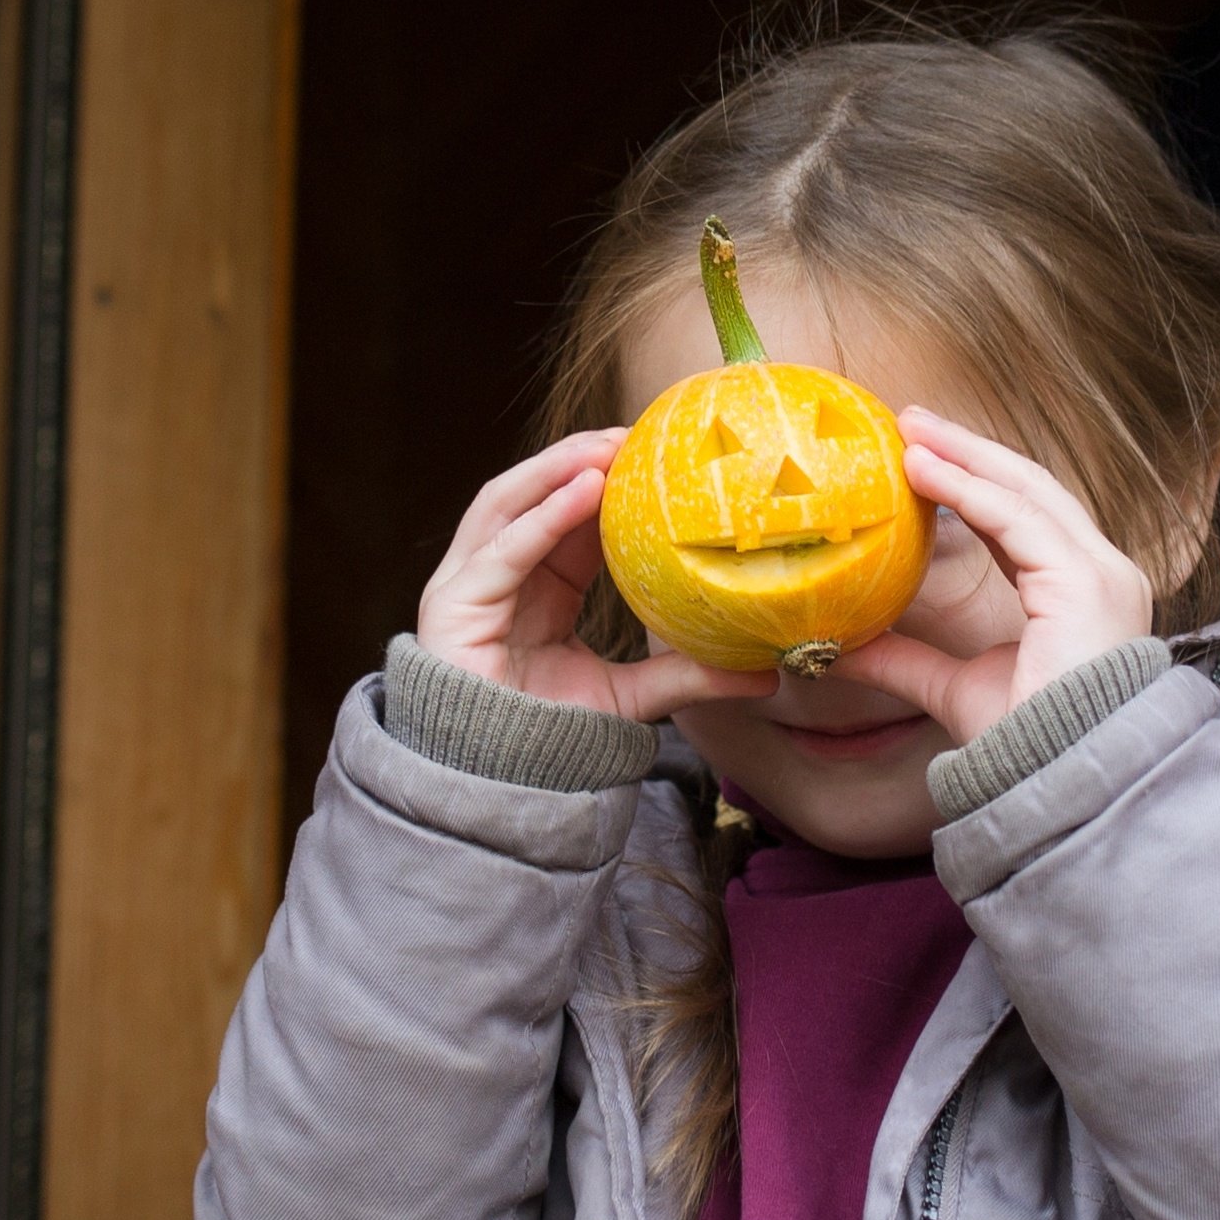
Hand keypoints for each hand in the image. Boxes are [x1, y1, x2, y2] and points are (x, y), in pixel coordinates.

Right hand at [415, 430, 768, 721]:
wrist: (500, 786)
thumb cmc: (551, 739)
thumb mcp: (632, 697)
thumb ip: (688, 675)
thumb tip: (767, 671)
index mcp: (534, 584)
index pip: (567, 515)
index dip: (606, 479)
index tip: (656, 455)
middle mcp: (496, 574)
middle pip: (533, 494)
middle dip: (579, 458)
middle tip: (636, 434)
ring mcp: (467, 585)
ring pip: (507, 504)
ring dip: (556, 469)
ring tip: (608, 448)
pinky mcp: (452, 606)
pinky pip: (502, 552)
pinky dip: (542, 518)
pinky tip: (584, 492)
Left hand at [838, 410, 1162, 744]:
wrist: (1065, 785)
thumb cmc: (1027, 747)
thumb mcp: (952, 688)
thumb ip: (905, 660)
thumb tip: (842, 647)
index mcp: (1079, 593)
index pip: (1027, 518)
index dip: (975, 484)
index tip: (922, 458)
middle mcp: (1101, 573)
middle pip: (1030, 489)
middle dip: (969, 451)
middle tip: (911, 422)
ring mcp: (1100, 574)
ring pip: (1026, 491)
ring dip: (963, 456)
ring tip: (910, 432)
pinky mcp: (1084, 582)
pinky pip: (1018, 519)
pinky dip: (968, 490)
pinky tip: (924, 471)